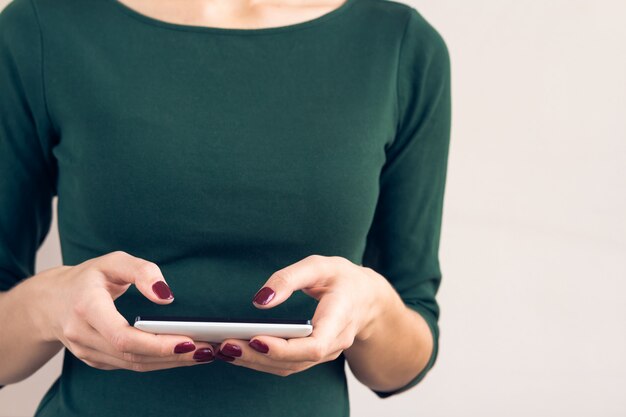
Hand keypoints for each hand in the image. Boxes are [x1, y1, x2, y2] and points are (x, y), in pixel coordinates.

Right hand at [31, 251, 215, 370]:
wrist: (51, 302)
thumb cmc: (87, 278)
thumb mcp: (113, 261)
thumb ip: (142, 271)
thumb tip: (166, 296)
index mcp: (86, 307)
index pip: (122, 335)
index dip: (155, 343)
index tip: (187, 341)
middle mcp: (83, 335)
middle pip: (133, 355)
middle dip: (173, 355)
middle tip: (207, 348)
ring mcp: (87, 352)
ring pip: (134, 365)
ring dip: (171, 362)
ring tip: (203, 353)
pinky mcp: (96, 360)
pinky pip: (131, 365)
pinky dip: (159, 362)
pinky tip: (182, 354)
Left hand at [211, 254, 390, 375]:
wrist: (366, 298)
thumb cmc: (342, 278)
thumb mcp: (319, 265)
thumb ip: (289, 278)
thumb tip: (260, 301)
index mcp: (340, 317)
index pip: (315, 345)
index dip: (285, 347)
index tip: (256, 339)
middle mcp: (335, 342)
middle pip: (296, 361)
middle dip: (259, 356)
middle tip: (226, 346)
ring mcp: (325, 353)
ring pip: (290, 367)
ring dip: (256, 362)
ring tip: (224, 349)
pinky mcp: (313, 356)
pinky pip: (288, 365)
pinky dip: (262, 361)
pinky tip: (239, 351)